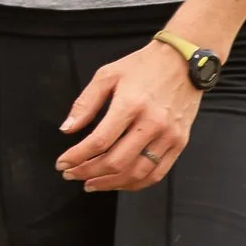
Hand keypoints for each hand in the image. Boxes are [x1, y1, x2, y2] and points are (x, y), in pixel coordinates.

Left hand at [59, 42, 202, 190]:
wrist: (182, 61)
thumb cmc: (143, 66)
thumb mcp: (107, 75)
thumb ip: (85, 103)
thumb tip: (67, 129)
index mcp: (130, 104)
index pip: (99, 141)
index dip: (77, 157)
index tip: (62, 163)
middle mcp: (152, 123)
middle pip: (116, 161)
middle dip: (88, 172)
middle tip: (71, 174)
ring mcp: (168, 136)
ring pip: (136, 173)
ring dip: (110, 183)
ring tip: (91, 183)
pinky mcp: (180, 143)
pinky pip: (156, 174)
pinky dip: (135, 184)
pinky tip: (118, 182)